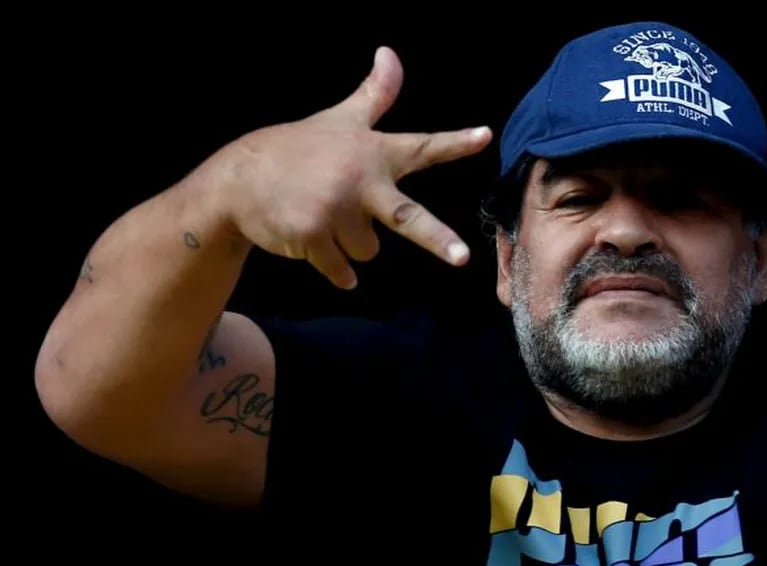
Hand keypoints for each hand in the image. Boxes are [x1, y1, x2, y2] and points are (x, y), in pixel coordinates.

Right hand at [204, 46, 492, 288]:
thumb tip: (391, 51)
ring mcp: (332, 209)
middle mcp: (356, 179)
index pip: (420, 148)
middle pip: (407, 218)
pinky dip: (336, 270)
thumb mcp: (339, 119)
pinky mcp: (311, 235)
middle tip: (462, 259)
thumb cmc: (298, 149)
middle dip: (437, 239)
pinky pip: (341, 270)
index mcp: (371, 152)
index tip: (485, 136)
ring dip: (350, 242)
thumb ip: (374, 95)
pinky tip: (313, 247)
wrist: (238, 179)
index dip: (454, 143)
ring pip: (368, 250)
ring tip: (323, 215)